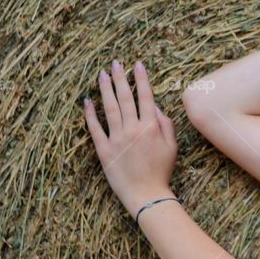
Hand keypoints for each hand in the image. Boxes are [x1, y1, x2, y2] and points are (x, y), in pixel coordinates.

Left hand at [83, 60, 177, 216]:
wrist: (147, 195)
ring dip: (105, 90)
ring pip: (109, 108)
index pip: (145, 97)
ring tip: (102, 75)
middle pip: (125, 98)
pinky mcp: (104, 150)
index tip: (137, 64)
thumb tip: (156, 107)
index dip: (141, 79)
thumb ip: (166, 124)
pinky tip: (87, 102)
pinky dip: (90, 114)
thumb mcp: (172, 146)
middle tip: (116, 63)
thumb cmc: (162, 171)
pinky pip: (95, 129)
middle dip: (120, 78)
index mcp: (151, 127)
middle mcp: (133, 129)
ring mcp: (117, 139)